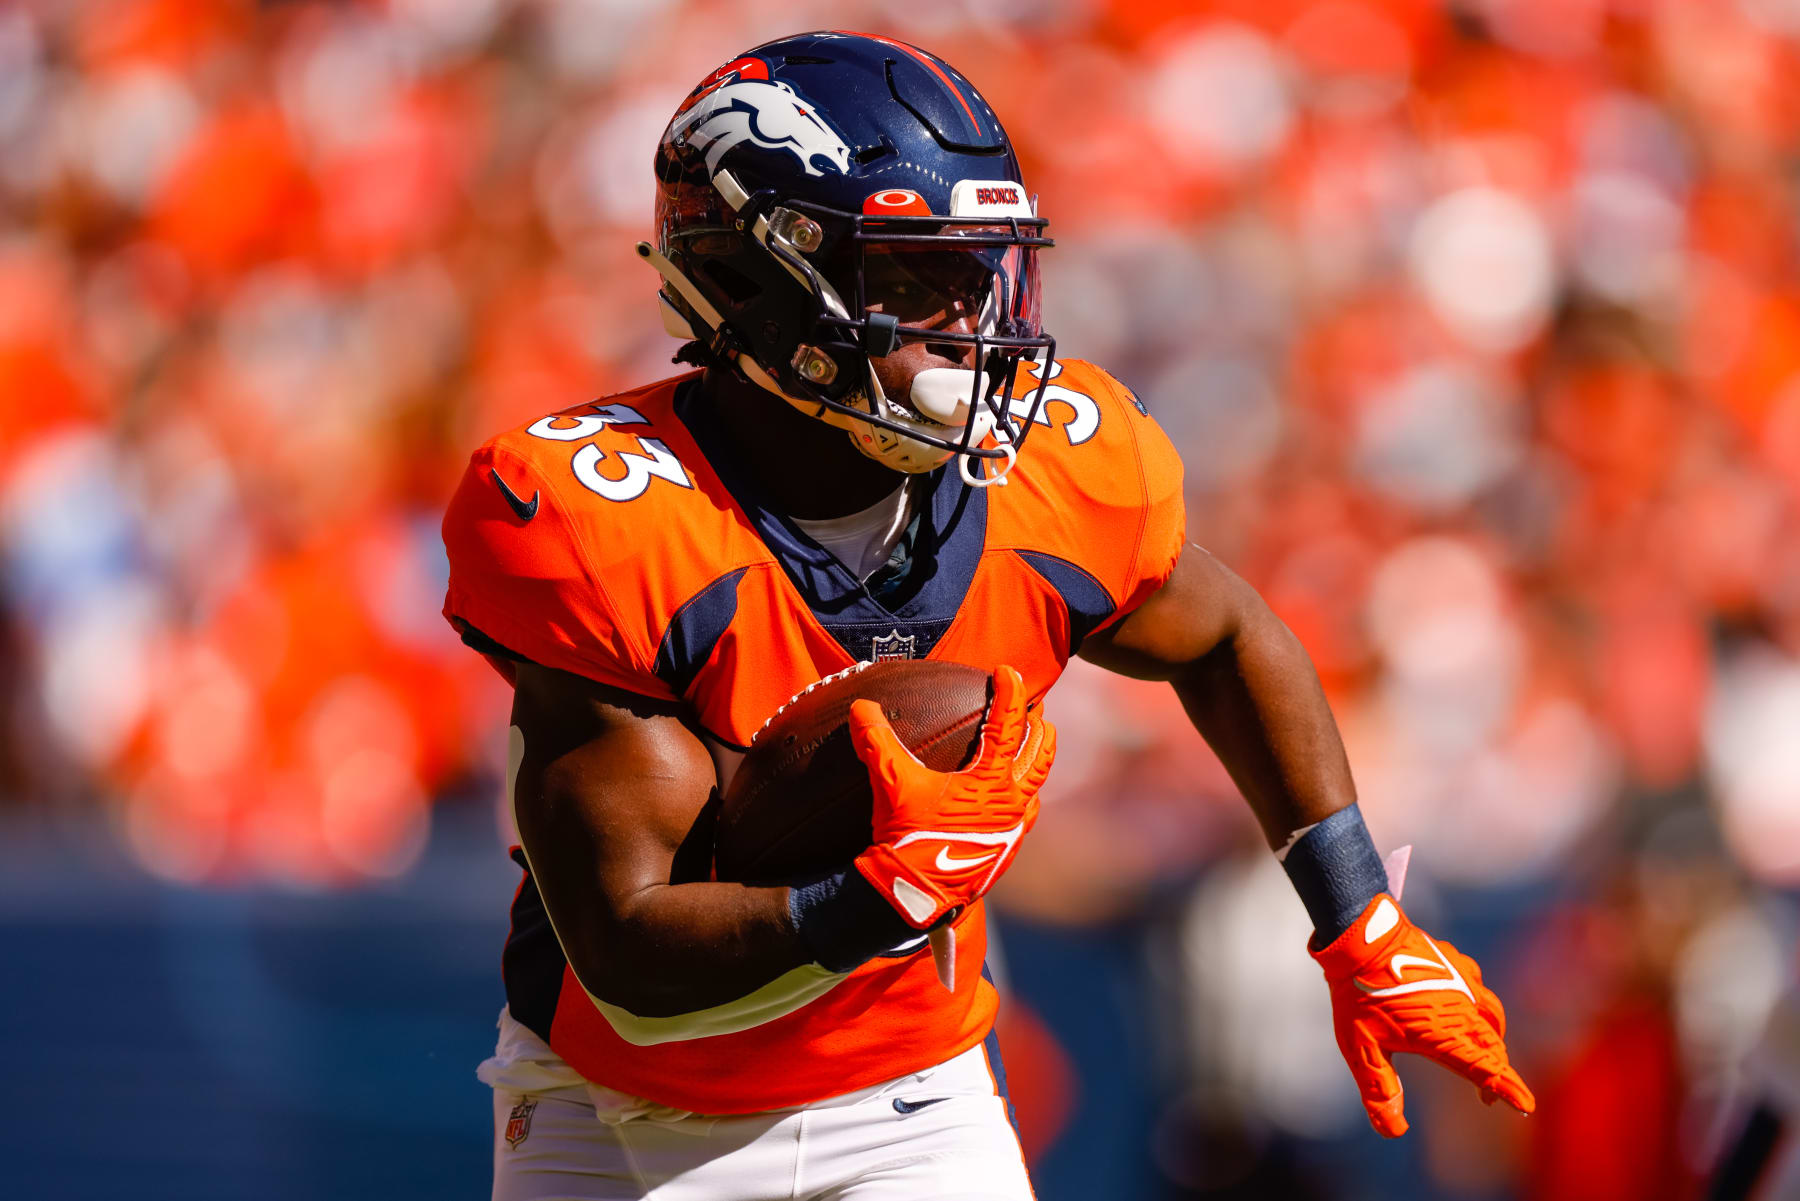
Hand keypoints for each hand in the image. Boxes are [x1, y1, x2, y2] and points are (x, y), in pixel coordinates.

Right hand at [848, 665, 1054, 929]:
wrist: (913, 894)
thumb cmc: (907, 837)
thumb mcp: (891, 784)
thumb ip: (877, 741)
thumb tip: (861, 706)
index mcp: (989, 781)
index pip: (1006, 724)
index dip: (1010, 693)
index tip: (1009, 671)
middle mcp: (1010, 802)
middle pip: (1038, 754)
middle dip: (1038, 727)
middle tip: (1035, 709)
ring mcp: (1012, 828)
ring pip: (1038, 785)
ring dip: (1038, 759)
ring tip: (1039, 743)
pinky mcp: (1007, 849)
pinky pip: (1028, 815)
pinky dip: (1027, 796)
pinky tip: (1021, 797)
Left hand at [1313, 893, 1535, 1137]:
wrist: (1360, 935)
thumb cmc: (1358, 992)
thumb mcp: (1361, 1048)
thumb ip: (1379, 1090)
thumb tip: (1393, 1131)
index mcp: (1444, 1033)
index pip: (1485, 1068)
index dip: (1507, 1089)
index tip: (1525, 1107)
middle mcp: (1462, 1009)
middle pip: (1493, 1046)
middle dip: (1497, 1072)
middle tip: (1489, 1096)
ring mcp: (1462, 982)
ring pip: (1492, 1017)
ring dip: (1493, 1040)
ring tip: (1485, 1055)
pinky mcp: (1456, 962)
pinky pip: (1479, 989)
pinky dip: (1481, 1008)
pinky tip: (1468, 1008)